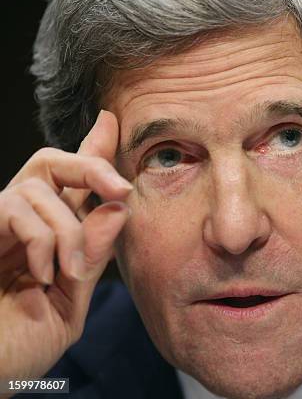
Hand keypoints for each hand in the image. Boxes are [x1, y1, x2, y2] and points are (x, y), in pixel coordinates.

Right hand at [0, 111, 131, 382]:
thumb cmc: (21, 344)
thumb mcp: (71, 300)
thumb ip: (93, 255)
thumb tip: (117, 205)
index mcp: (48, 236)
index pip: (72, 184)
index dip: (92, 152)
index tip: (113, 122)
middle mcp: (20, 223)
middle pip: (52, 161)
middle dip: (91, 163)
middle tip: (121, 187)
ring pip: (39, 186)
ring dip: (68, 228)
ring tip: (68, 272)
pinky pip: (14, 207)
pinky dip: (41, 239)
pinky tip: (42, 276)